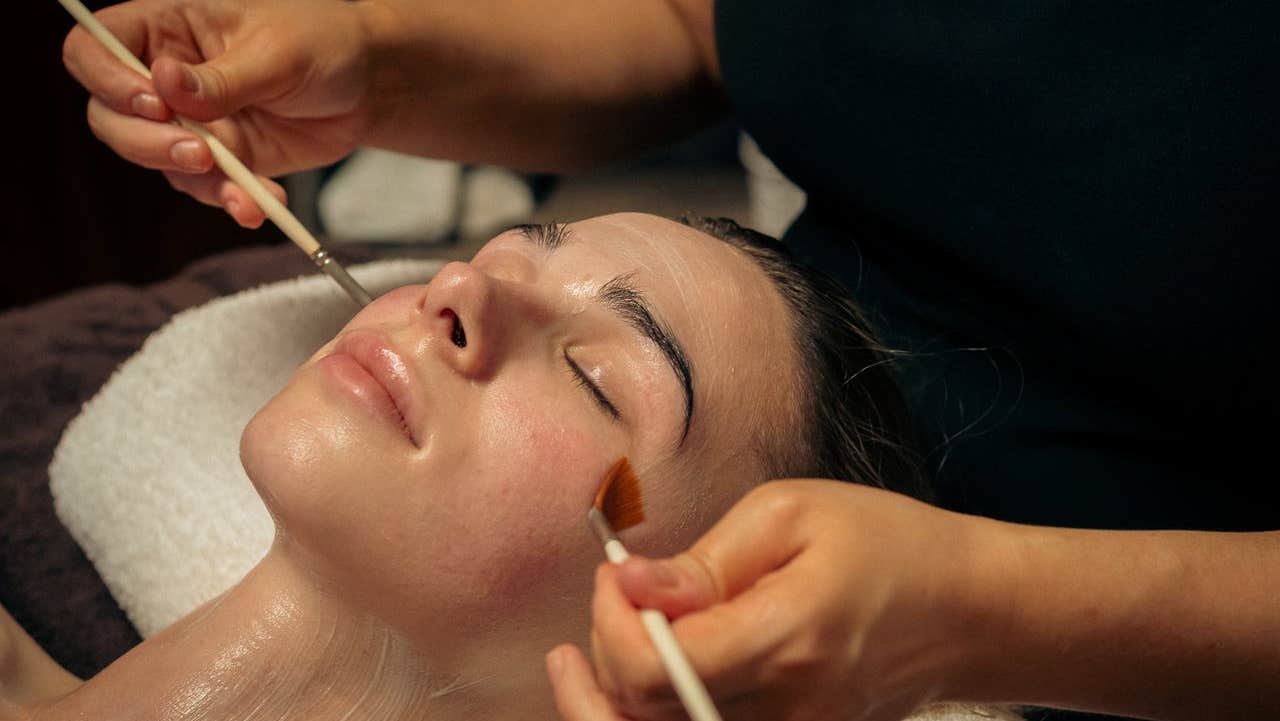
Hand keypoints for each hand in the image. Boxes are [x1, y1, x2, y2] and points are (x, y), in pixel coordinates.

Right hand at [62, 0, 378, 226]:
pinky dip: (230, 200)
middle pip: (110, 115)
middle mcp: (165, 76)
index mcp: (167, 27)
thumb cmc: (323, 44)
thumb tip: (165, 84)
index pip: (95, 49)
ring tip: (242, 188)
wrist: (367, 87)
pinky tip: (259, 204)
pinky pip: (205, 187)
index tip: (153, 103)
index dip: (106, 79)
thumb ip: (222, 77)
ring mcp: (190, 121)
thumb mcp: (278, 53)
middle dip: (146, 143)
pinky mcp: (221, 158)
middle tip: (198, 155)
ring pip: (154, 160)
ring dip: (193, 180)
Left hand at [547, 480, 996, 720]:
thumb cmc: (888, 545)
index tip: (612, 575)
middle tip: (615, 593)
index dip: (611, 624)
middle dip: (606, 650)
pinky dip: (661, 702)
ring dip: (625, 682)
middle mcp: (787, 707)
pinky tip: (660, 657)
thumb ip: (705, 560)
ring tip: (623, 627)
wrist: (967, 612)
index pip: (657, 668)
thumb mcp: (793, 515)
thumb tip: (629, 584)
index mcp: (786, 638)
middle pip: (648, 713)